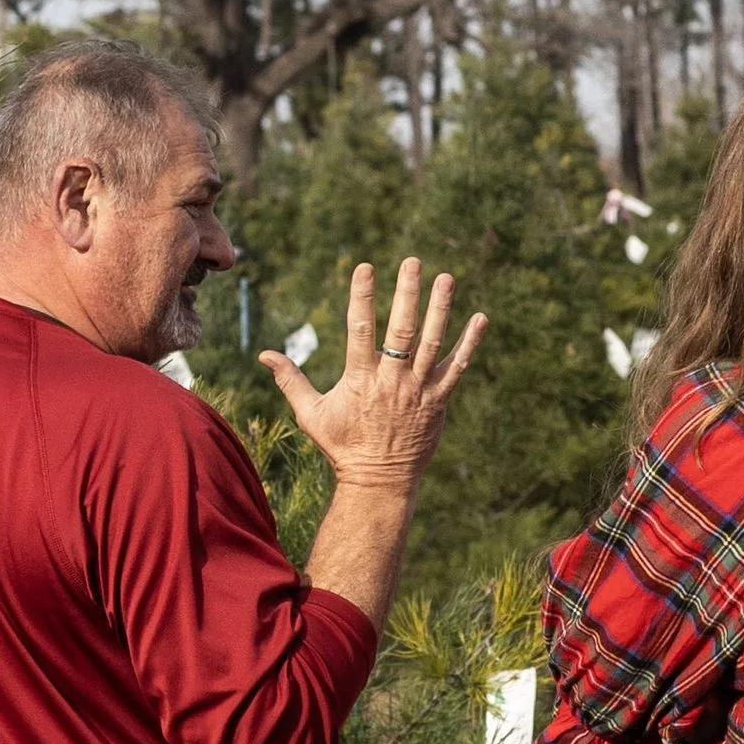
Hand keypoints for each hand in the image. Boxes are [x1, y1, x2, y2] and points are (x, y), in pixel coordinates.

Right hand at [259, 258, 485, 487]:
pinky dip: (470, 343)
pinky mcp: (438, 401)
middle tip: (413, 261)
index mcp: (360, 379)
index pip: (360, 328)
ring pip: (432, 343)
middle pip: (402, 330)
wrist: (379, 482)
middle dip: (407, 293)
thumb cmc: (342, 446)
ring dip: (440, 309)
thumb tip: (263, 354)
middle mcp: (392, 381)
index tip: (365, 267)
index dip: (362, 296)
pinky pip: (457, 367)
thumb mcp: (311, 414)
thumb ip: (289, 380)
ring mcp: (418, 390)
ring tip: (446, 278)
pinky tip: (480, 318)